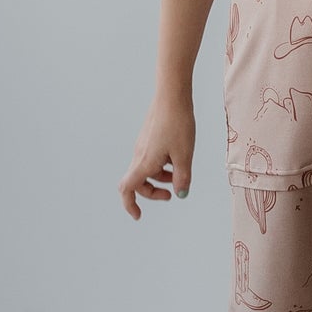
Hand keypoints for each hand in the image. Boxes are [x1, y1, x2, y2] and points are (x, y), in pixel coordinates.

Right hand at [119, 100, 194, 218]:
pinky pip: (151, 157)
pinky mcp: (150, 137)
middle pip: (138, 182)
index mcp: (144, 162)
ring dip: (160, 177)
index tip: (139, 215)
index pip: (127, 189)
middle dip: (152, 192)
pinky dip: (162, 164)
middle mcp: (139, 155)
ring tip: (180, 172)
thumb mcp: (184, 155)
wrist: (172, 95)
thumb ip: (183, 177)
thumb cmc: (178, 124)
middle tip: (172, 194)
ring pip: (147, 169)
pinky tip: (179, 156)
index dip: (130, 205)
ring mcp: (143, 145)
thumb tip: (181, 193)